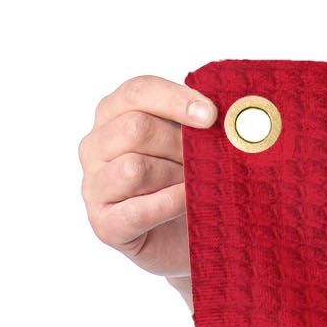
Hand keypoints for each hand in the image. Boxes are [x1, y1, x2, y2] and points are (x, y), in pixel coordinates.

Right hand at [79, 75, 217, 280]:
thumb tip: (232, 114)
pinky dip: (171, 204)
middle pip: (135, 128)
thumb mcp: (197, 142)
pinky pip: (137, 210)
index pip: (137, 91)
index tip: (213, 115)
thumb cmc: (194, 178)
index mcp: (115, 113)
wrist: (196, 236)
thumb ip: (203, 122)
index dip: (176, 100)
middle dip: (180, 144)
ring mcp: (94, 186)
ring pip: (133, 169)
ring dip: (176, 177)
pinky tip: (190, 202)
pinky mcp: (105, 225)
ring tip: (196, 185)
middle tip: (208, 159)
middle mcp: (96, 146)